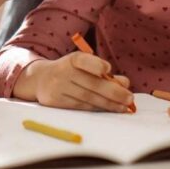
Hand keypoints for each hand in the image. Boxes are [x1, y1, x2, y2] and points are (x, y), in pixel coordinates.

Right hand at [14, 53, 132, 111]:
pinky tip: (110, 109)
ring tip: (124, 106)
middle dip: (113, 92)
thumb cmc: (68, 71)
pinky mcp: (56, 102)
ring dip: (109, 104)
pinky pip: (81, 107)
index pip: (82, 60)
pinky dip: (98, 108)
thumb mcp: (81, 65)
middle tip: (129, 98)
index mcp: (70, 60)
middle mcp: (62, 73)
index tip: (108, 68)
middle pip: (90, 84)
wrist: (40, 80)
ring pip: (88, 98)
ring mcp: (58, 89)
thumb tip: (125, 82)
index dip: (94, 64)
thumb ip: (102, 72)